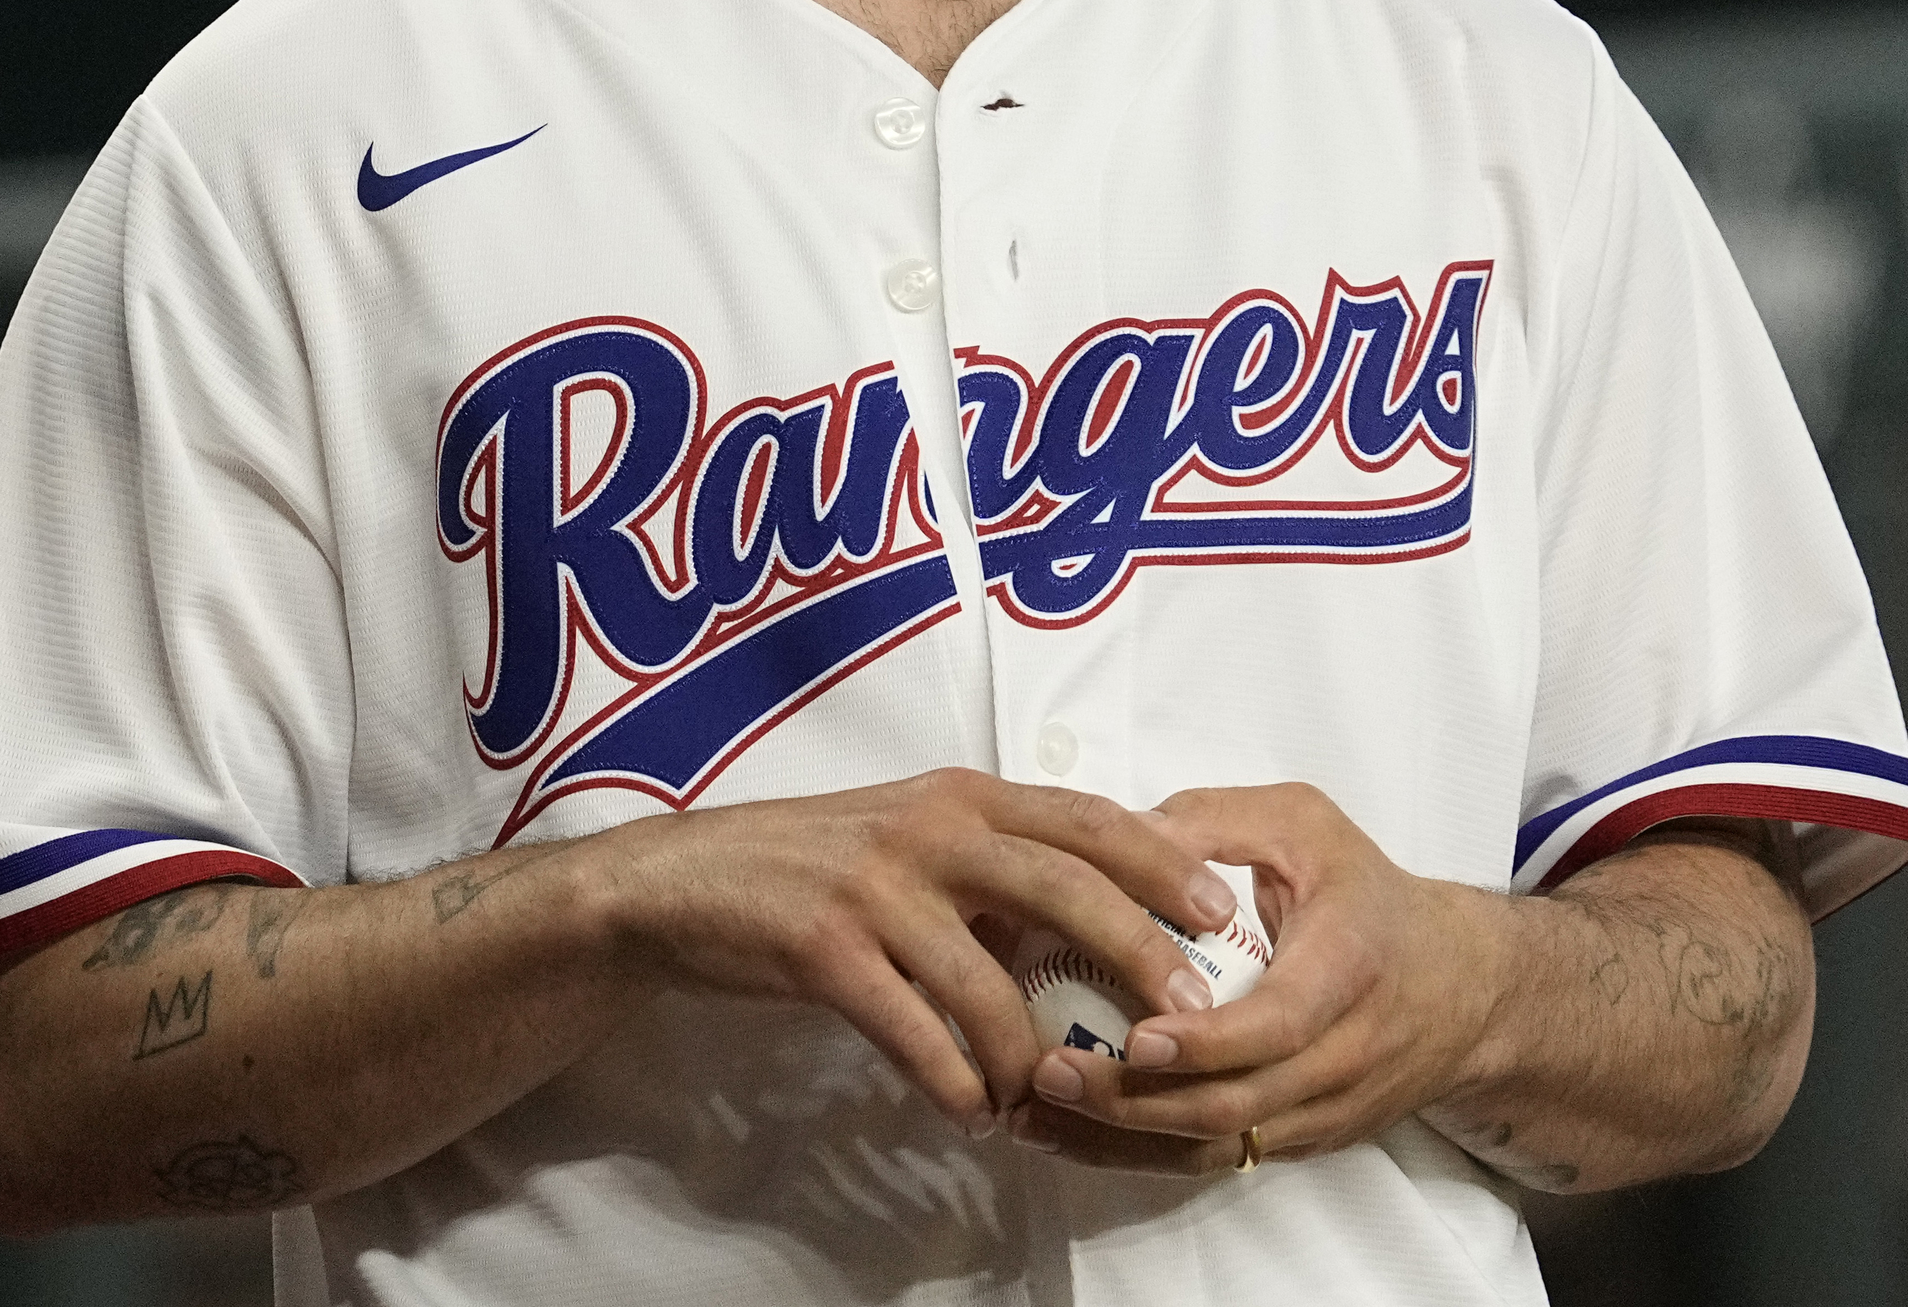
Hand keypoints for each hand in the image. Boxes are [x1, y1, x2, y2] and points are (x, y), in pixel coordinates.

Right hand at [596, 768, 1238, 1137]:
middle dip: (1138, 951)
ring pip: (989, 979)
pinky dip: (952, 1079)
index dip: (1163, 861)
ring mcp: (878, 885)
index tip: (1223, 909)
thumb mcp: (912, 838)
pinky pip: (913, 1027)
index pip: (1088, 819)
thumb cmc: (812, 865)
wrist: (683, 884)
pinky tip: (970, 1110)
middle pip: (1064, 886)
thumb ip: (993, 865)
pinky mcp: (825, 947)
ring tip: (1049, 1101)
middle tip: (1189, 1013)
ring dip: (1029, 1054)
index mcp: (963, 796)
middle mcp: (931, 828)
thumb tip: (1091, 921)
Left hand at [1008, 780, 1510, 1177]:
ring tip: (1036, 1111)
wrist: (1460, 989)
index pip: (1280, 1025)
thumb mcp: (1307, 827)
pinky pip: (1217, 1162)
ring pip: (1219, 1149)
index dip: (1207, 1043)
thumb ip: (1219, 820)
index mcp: (1349, 968)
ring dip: (1122, 1141)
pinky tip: (1072, 1134)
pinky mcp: (1302, 1141)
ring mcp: (1323, 1111)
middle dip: (1134, 1102)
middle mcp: (1342, 1055)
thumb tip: (1122, 828)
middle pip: (1235, 1104)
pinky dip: (1141, 1155)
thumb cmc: (1367, 895)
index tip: (1135, 1038)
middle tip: (1047, 1072)